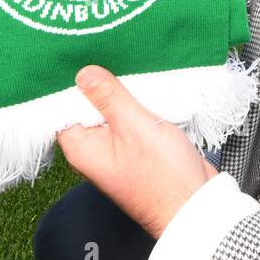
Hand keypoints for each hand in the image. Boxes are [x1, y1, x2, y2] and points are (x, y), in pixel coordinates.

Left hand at [55, 65, 218, 239]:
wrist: (196, 207)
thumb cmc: (165, 177)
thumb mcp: (136, 127)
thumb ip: (109, 97)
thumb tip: (83, 73)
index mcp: (82, 147)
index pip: (63, 106)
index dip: (73, 81)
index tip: (82, 54)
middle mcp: (94, 149)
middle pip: (87, 105)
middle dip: (100, 83)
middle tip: (110, 52)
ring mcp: (116, 149)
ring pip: (111, 110)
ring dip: (123, 93)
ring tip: (131, 64)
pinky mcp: (137, 148)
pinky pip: (130, 119)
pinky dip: (137, 104)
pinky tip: (148, 88)